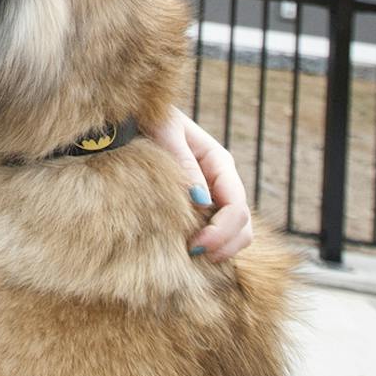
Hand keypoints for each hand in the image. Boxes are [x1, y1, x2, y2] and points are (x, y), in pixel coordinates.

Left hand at [144, 108, 253, 261]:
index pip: (236, 206)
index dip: (222, 231)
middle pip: (243, 224)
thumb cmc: (150, 120)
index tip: (196, 245)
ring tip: (192, 256)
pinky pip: (216, 232)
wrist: (133, 118)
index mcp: (219, 161)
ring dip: (221, 249)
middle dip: (225, 245)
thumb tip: (202, 202)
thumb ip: (185, 163)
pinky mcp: (199, 206)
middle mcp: (222, 181)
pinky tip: (189, 251)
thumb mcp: (167, 132)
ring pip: (236, 232)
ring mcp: (213, 194)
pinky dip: (211, 246)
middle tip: (194, 254)